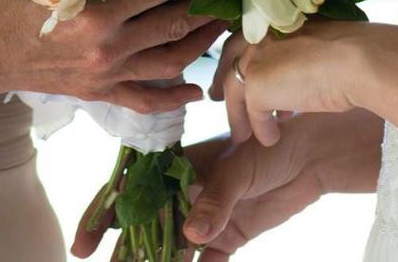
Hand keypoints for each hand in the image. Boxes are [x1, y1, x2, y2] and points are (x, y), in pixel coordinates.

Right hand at [0, 0, 226, 113]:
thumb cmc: (5, 5)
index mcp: (97, 13)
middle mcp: (109, 48)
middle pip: (174, 24)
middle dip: (206, 4)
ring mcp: (107, 75)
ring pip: (170, 62)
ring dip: (201, 44)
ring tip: (222, 26)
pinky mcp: (99, 93)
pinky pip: (145, 100)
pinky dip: (174, 97)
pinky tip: (196, 89)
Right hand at [71, 111, 381, 259]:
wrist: (314, 156)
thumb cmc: (270, 146)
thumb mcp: (239, 168)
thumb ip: (215, 200)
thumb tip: (192, 235)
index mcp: (176, 169)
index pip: (129, 192)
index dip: (102, 215)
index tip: (83, 243)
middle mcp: (184, 195)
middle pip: (144, 227)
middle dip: (123, 252)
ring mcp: (205, 219)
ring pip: (169, 249)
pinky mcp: (229, 238)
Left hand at [221, 21, 374, 145]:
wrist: (356, 60)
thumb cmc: (351, 53)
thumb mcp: (315, 48)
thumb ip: (296, 56)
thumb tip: (292, 80)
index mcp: (272, 20)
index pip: (245, 39)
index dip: (238, 59)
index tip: (238, 73)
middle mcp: (259, 34)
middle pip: (231, 61)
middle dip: (223, 82)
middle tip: (217, 98)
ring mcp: (254, 58)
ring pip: (236, 91)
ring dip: (238, 116)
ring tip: (242, 134)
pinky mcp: (256, 85)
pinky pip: (253, 114)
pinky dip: (261, 130)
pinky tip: (271, 140)